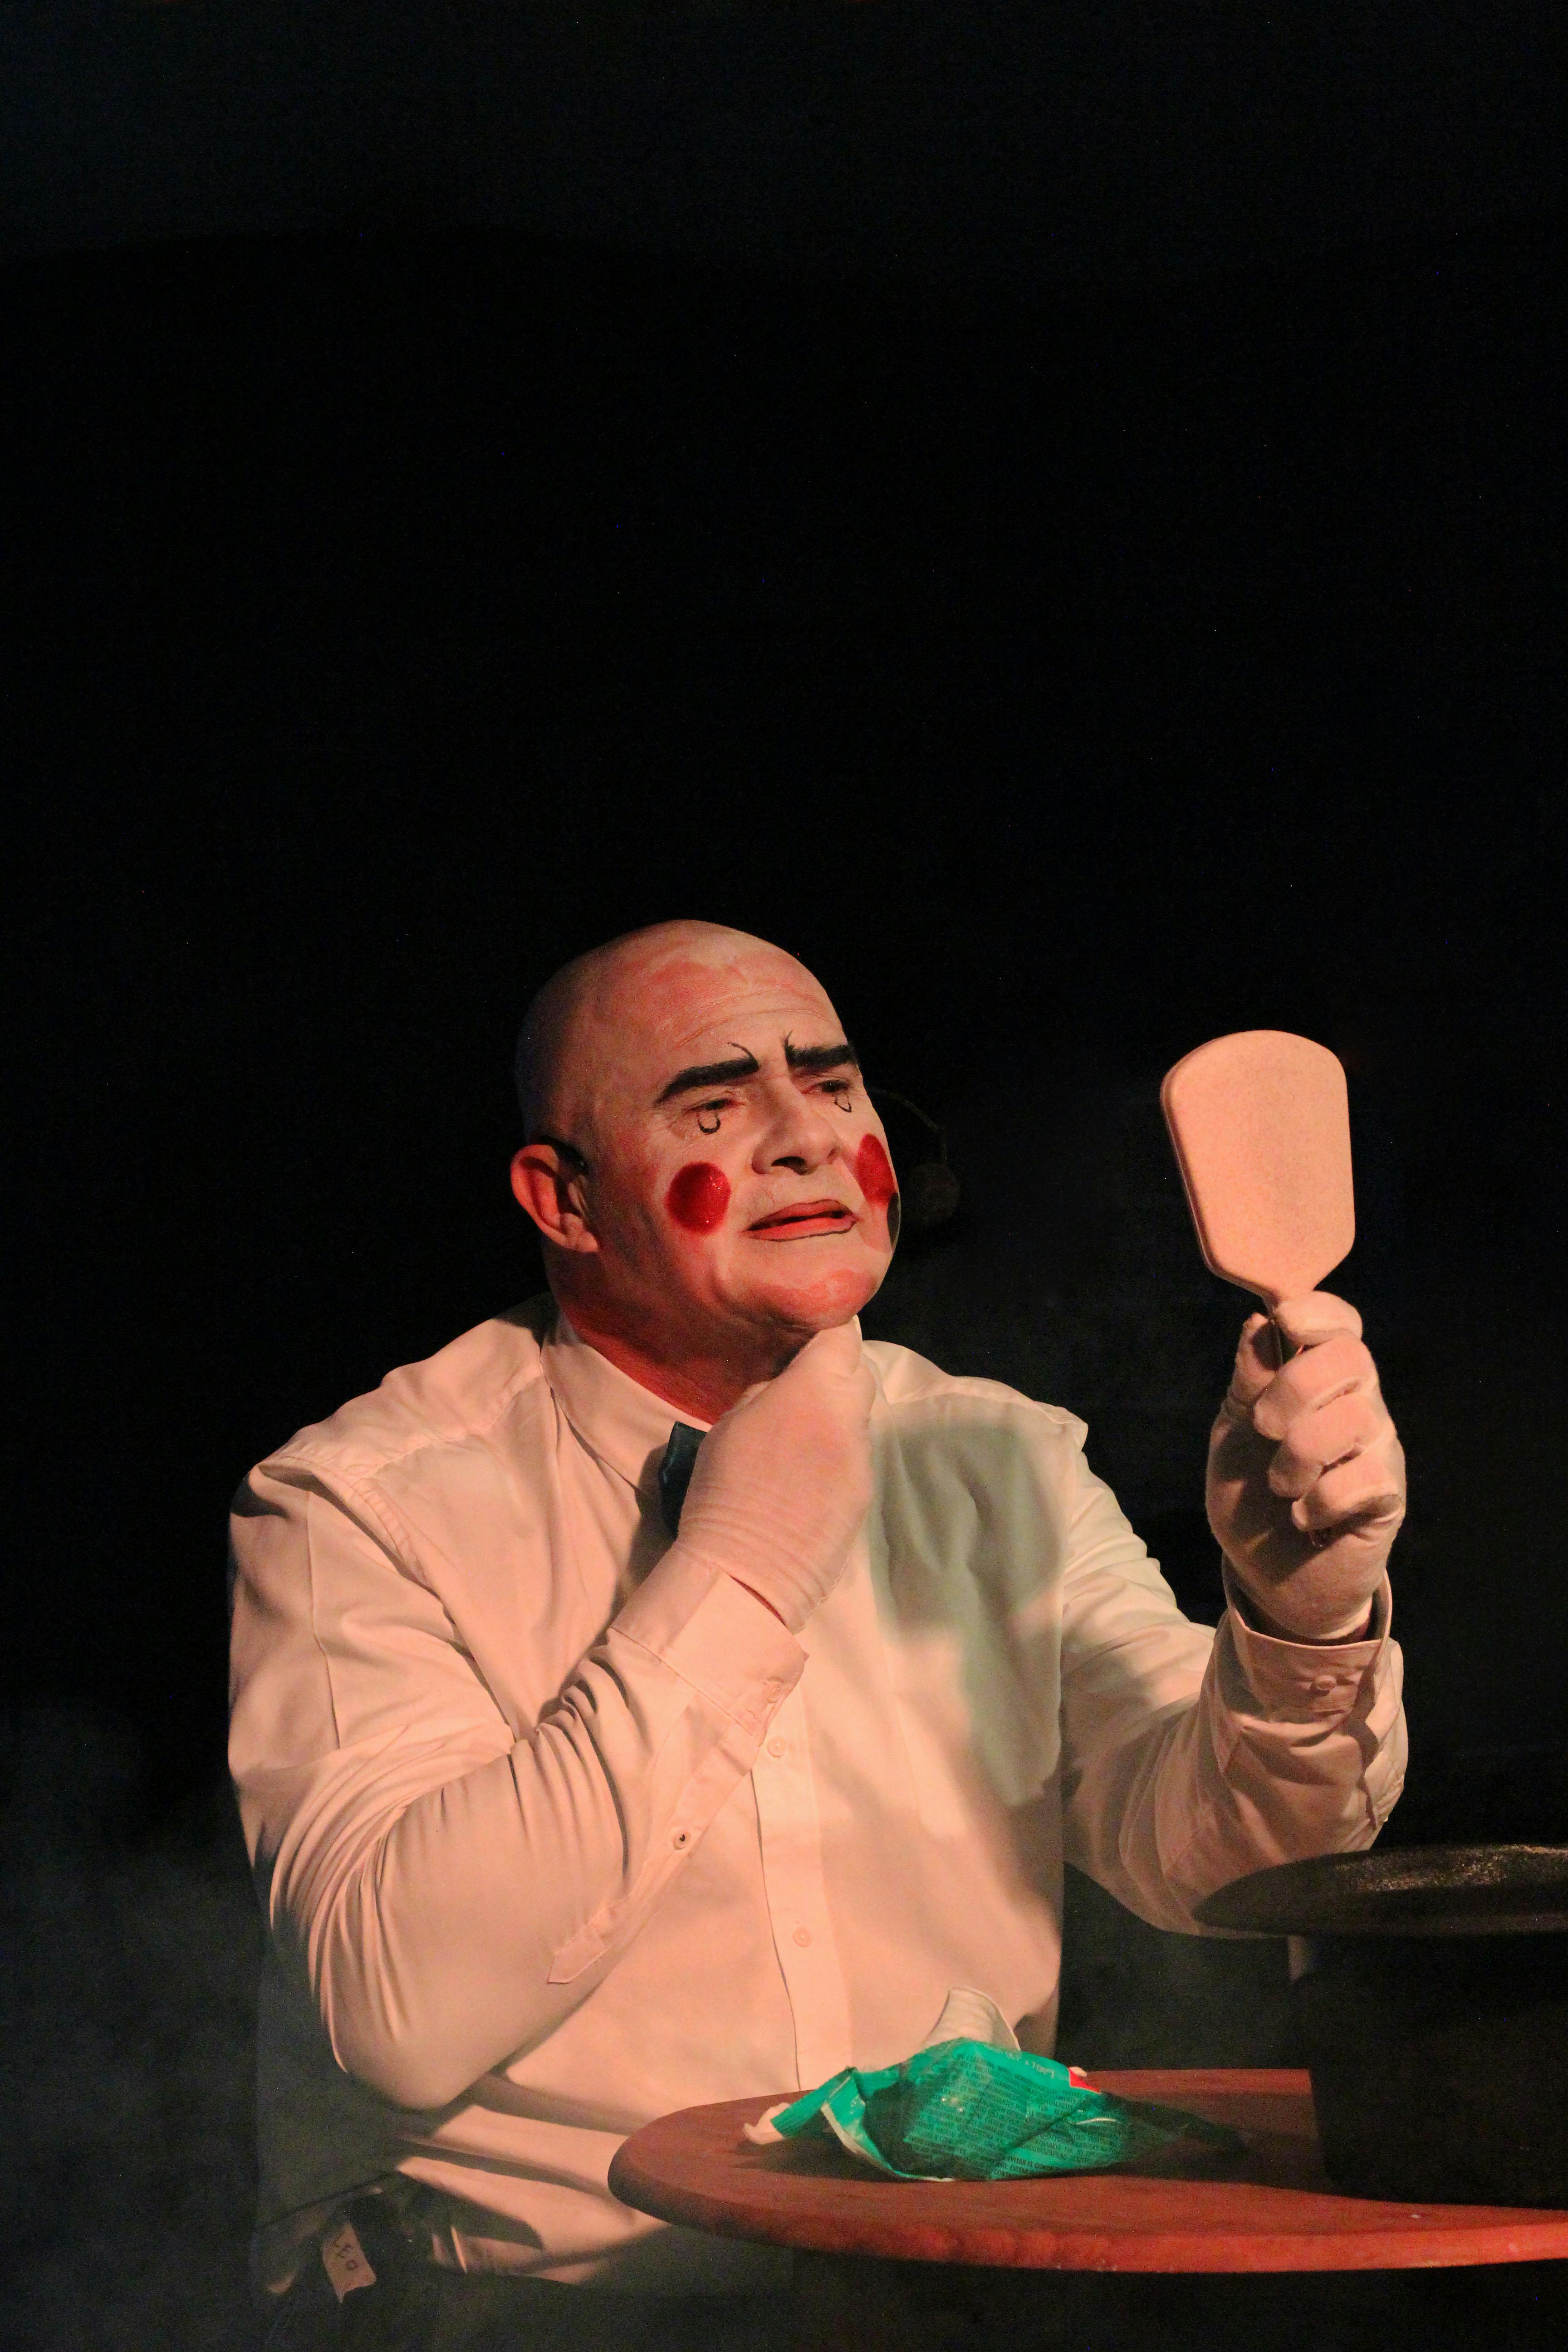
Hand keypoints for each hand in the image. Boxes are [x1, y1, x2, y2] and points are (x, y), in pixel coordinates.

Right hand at [673, 1323, 875, 1632]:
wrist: (746, 1571)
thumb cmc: (724, 1489)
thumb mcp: (730, 1422)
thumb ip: (767, 1392)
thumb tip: (785, 1382)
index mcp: (815, 1390)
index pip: (842, 1337)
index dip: (827, 1330)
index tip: (808, 1335)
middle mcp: (850, 1418)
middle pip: (859, 1374)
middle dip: (836, 1372)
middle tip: (801, 1384)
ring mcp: (862, 1460)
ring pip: (859, 1418)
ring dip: (835, 1416)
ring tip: (798, 1436)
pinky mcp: (863, 1496)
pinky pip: (854, 1457)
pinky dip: (835, 1454)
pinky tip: (806, 1475)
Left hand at [1205, 1292, 1405, 1642]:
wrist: (1267, 1577)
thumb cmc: (1251, 1498)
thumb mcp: (1233, 1433)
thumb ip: (1247, 1381)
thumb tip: (1258, 1321)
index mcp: (1321, 1382)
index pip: (1341, 1325)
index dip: (1318, 1313)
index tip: (1285, 1322)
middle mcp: (1360, 1406)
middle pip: (1351, 1358)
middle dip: (1294, 1388)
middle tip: (1263, 1429)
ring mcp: (1379, 1450)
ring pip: (1352, 1418)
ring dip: (1298, 1456)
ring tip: (1281, 1487)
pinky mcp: (1388, 1498)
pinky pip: (1364, 1478)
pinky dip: (1319, 1500)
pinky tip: (1306, 1517)